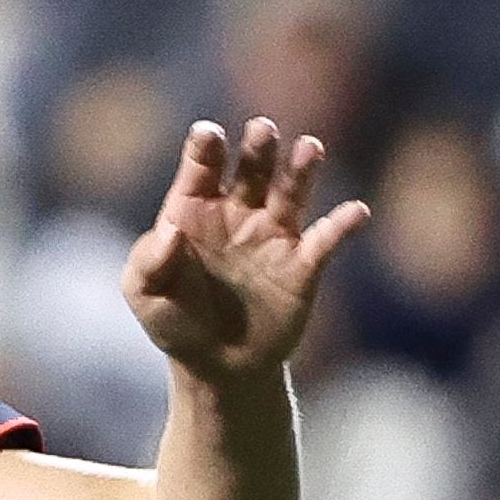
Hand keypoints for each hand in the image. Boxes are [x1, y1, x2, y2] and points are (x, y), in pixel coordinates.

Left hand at [120, 117, 367, 386]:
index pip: (201, 166)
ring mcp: (273, 235)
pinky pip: (325, 240)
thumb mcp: (143, 293)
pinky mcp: (303, 267)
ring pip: (292, 192)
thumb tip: (171, 229)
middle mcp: (238, 211)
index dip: (205, 147)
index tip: (209, 136)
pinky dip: (342, 225)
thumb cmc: (174, 322)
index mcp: (194, 207)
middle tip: (262, 130)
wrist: (217, 368)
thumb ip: (149, 259)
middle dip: (258, 147)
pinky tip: (356, 213)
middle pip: (252, 167)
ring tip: (310, 148)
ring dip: (301, 169)